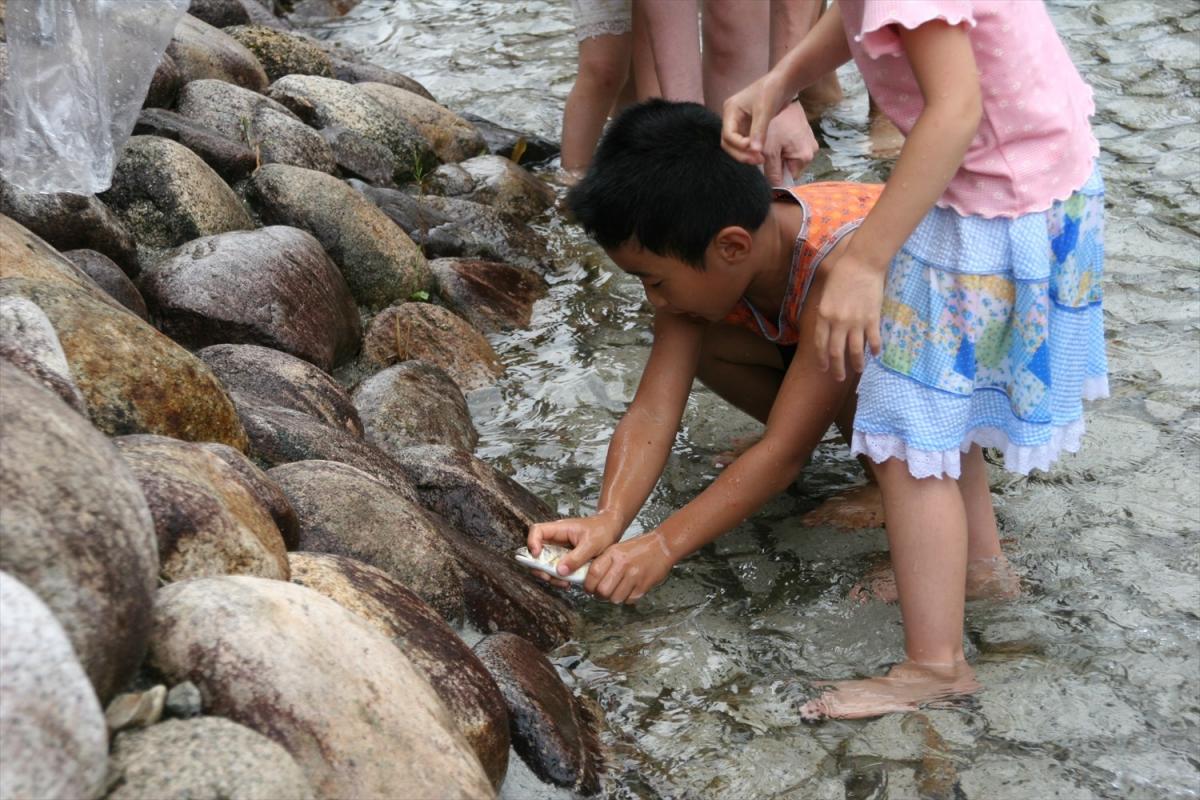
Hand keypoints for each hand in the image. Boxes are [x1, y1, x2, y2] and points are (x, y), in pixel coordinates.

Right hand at [527, 512, 622, 588]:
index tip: (537, 555)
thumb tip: (560, 571)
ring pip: (546, 564)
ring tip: (564, 583)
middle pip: (537, 552)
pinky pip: (557, 569)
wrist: (612, 529)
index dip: (532, 542)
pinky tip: (569, 582)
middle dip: (540, 567)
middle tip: (549, 577)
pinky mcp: (566, 558)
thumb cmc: (602, 530)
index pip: (537, 531)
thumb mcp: (591, 544)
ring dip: (551, 576)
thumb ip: (576, 558)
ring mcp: (560, 550)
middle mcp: (556, 540)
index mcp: (560, 529)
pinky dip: (560, 578)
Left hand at [583, 530, 673, 603]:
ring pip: (615, 598)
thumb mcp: (617, 549)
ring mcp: (634, 576)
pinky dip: (627, 598)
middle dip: (600, 596)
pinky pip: (629, 600)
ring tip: (616, 592)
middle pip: (602, 590)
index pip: (593, 574)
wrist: (662, 546)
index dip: (588, 585)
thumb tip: (590, 579)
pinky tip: (628, 590)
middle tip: (601, 594)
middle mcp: (622, 565)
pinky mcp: (644, 586)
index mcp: (613, 554)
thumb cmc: (639, 548)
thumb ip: (603, 563)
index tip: (589, 589)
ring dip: (613, 598)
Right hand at [721, 73, 791, 165]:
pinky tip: (762, 154)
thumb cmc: (773, 90)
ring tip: (761, 159)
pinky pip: (744, 143)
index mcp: (730, 110)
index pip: (728, 134)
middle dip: (741, 153)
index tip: (753, 148)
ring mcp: (739, 122)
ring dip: (746, 154)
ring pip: (735, 145)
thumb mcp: (765, 111)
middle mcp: (731, 117)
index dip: (738, 145)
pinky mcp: (748, 126)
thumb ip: (759, 131)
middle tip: (758, 160)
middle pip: (728, 143)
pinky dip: (751, 150)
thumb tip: (755, 150)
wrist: (784, 82)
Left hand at [760, 102, 817, 184]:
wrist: (784, 95)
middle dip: (776, 164)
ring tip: (771, 142)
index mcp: (804, 157)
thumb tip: (773, 188)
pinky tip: (777, 136)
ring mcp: (810, 143)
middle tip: (765, 152)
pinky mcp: (806, 135)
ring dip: (779, 155)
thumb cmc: (776, 123)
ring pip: (790, 158)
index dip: (774, 176)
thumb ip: (770, 172)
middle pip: (789, 168)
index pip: (787, 178)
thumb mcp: (769, 151)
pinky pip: (792, 147)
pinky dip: (783, 145)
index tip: (763, 170)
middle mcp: (812, 152)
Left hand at [813, 251, 885, 381]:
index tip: (824, 368)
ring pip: (855, 350)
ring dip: (856, 363)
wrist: (862, 263)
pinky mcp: (872, 318)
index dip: (822, 359)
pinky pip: (873, 339)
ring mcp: (856, 322)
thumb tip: (827, 328)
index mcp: (824, 316)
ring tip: (859, 370)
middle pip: (836, 352)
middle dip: (837, 368)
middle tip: (839, 378)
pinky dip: (875, 349)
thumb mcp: (826, 295)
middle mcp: (838, 322)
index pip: (820, 344)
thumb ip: (826, 313)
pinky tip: (875, 354)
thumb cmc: (842, 275)